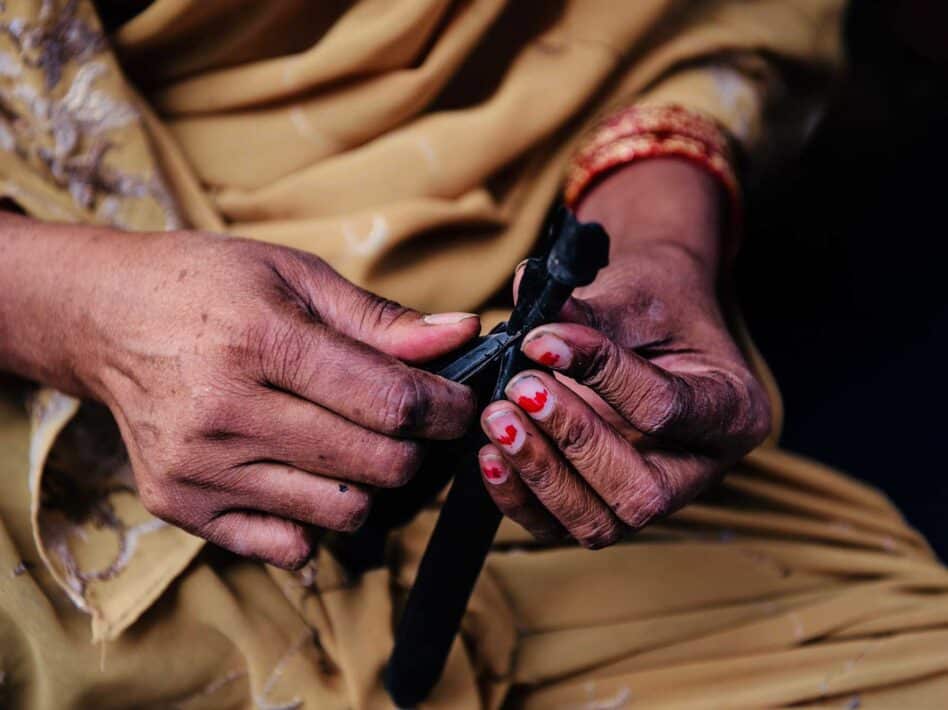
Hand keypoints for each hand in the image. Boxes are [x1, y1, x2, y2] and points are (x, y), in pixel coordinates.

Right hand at [7, 221, 477, 567]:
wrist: (107, 317)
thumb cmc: (210, 286)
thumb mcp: (296, 277)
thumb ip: (381, 318)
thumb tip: (463, 335)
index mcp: (261, 340)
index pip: (392, 403)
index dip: (447, 408)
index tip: (460, 402)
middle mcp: (225, 412)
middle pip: (378, 465)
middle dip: (416, 447)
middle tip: (410, 421)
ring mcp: (200, 468)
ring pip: (343, 512)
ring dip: (369, 482)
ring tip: (352, 441)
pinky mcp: (182, 505)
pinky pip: (287, 545)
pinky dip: (315, 518)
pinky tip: (304, 473)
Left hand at [476, 159, 770, 547]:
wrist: (651, 326)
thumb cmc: (656, 308)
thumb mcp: (636, 295)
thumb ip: (589, 311)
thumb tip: (530, 321)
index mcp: (732, 411)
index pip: (666, 408)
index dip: (602, 375)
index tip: (542, 340)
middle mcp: (700, 469)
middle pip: (639, 490)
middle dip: (571, 440)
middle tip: (519, 389)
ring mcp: (654, 500)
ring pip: (599, 523)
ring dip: (540, 473)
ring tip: (498, 418)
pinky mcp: (604, 510)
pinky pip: (559, 528)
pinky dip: (519, 497)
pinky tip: (490, 455)